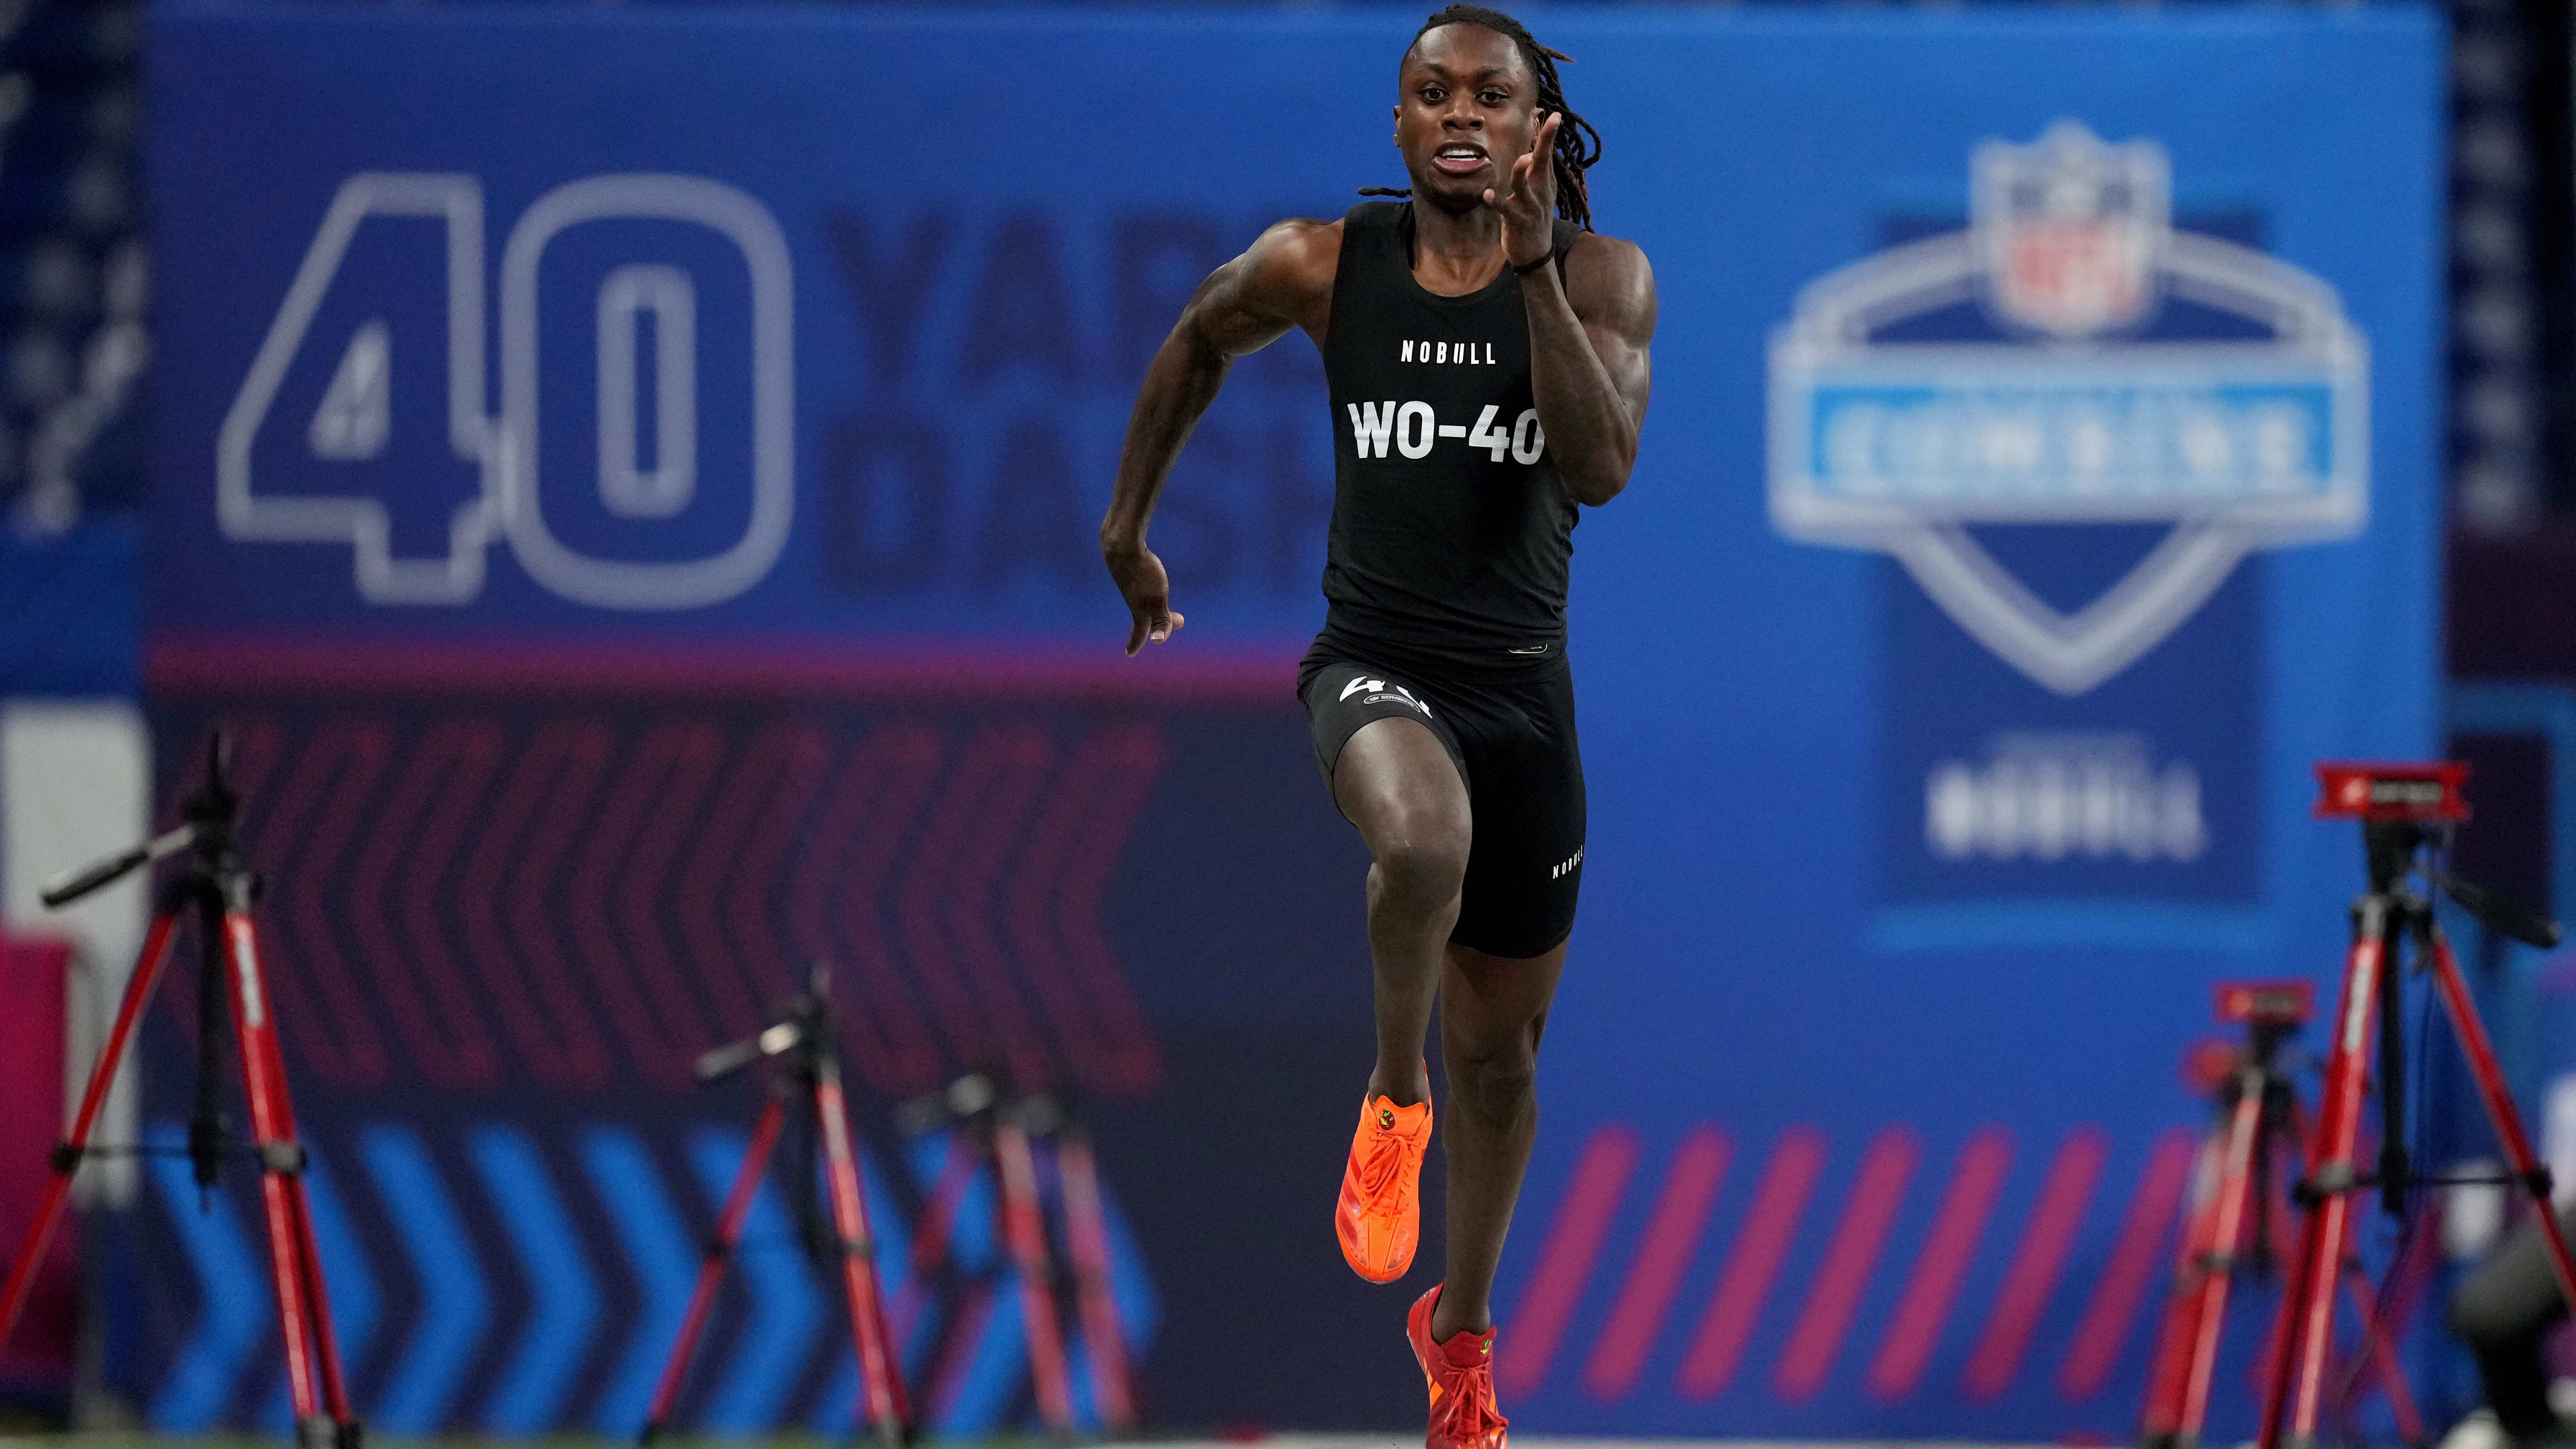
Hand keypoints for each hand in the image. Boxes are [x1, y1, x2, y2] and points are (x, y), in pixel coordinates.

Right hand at [1103, 538, 1185, 655]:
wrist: (1121, 545)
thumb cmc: (1141, 573)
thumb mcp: (1157, 598)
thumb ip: (1160, 619)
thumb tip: (1158, 641)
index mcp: (1139, 607)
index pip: (1139, 630)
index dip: (1135, 642)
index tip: (1129, 653)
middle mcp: (1133, 596)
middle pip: (1147, 614)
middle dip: (1159, 623)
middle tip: (1171, 625)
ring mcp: (1131, 582)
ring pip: (1145, 598)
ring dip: (1157, 605)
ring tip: (1164, 603)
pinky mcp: (1132, 568)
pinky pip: (1142, 583)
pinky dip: (1150, 587)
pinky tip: (1150, 576)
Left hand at [1483, 111, 1559, 269]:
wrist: (1535, 253)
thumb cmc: (1532, 216)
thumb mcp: (1537, 192)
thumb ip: (1533, 170)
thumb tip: (1530, 147)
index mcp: (1544, 182)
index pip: (1547, 154)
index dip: (1549, 135)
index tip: (1555, 115)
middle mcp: (1541, 191)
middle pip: (1543, 163)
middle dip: (1546, 142)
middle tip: (1551, 122)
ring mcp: (1531, 208)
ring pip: (1525, 187)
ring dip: (1521, 172)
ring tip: (1522, 159)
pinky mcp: (1518, 222)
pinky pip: (1506, 210)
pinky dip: (1497, 202)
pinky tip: (1488, 194)